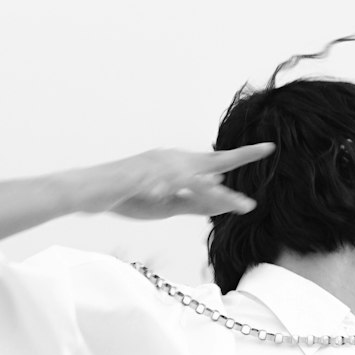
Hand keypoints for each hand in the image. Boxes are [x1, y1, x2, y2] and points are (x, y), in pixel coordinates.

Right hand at [70, 143, 274, 220]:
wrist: (86, 189)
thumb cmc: (125, 197)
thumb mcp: (166, 205)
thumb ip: (194, 202)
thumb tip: (221, 199)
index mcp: (177, 166)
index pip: (215, 163)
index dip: (241, 156)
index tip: (268, 148)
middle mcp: (170, 161)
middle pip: (211, 163)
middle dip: (240, 157)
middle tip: (268, 148)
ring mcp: (154, 169)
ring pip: (192, 181)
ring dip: (217, 194)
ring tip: (242, 205)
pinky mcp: (137, 179)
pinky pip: (161, 187)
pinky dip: (174, 192)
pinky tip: (184, 197)